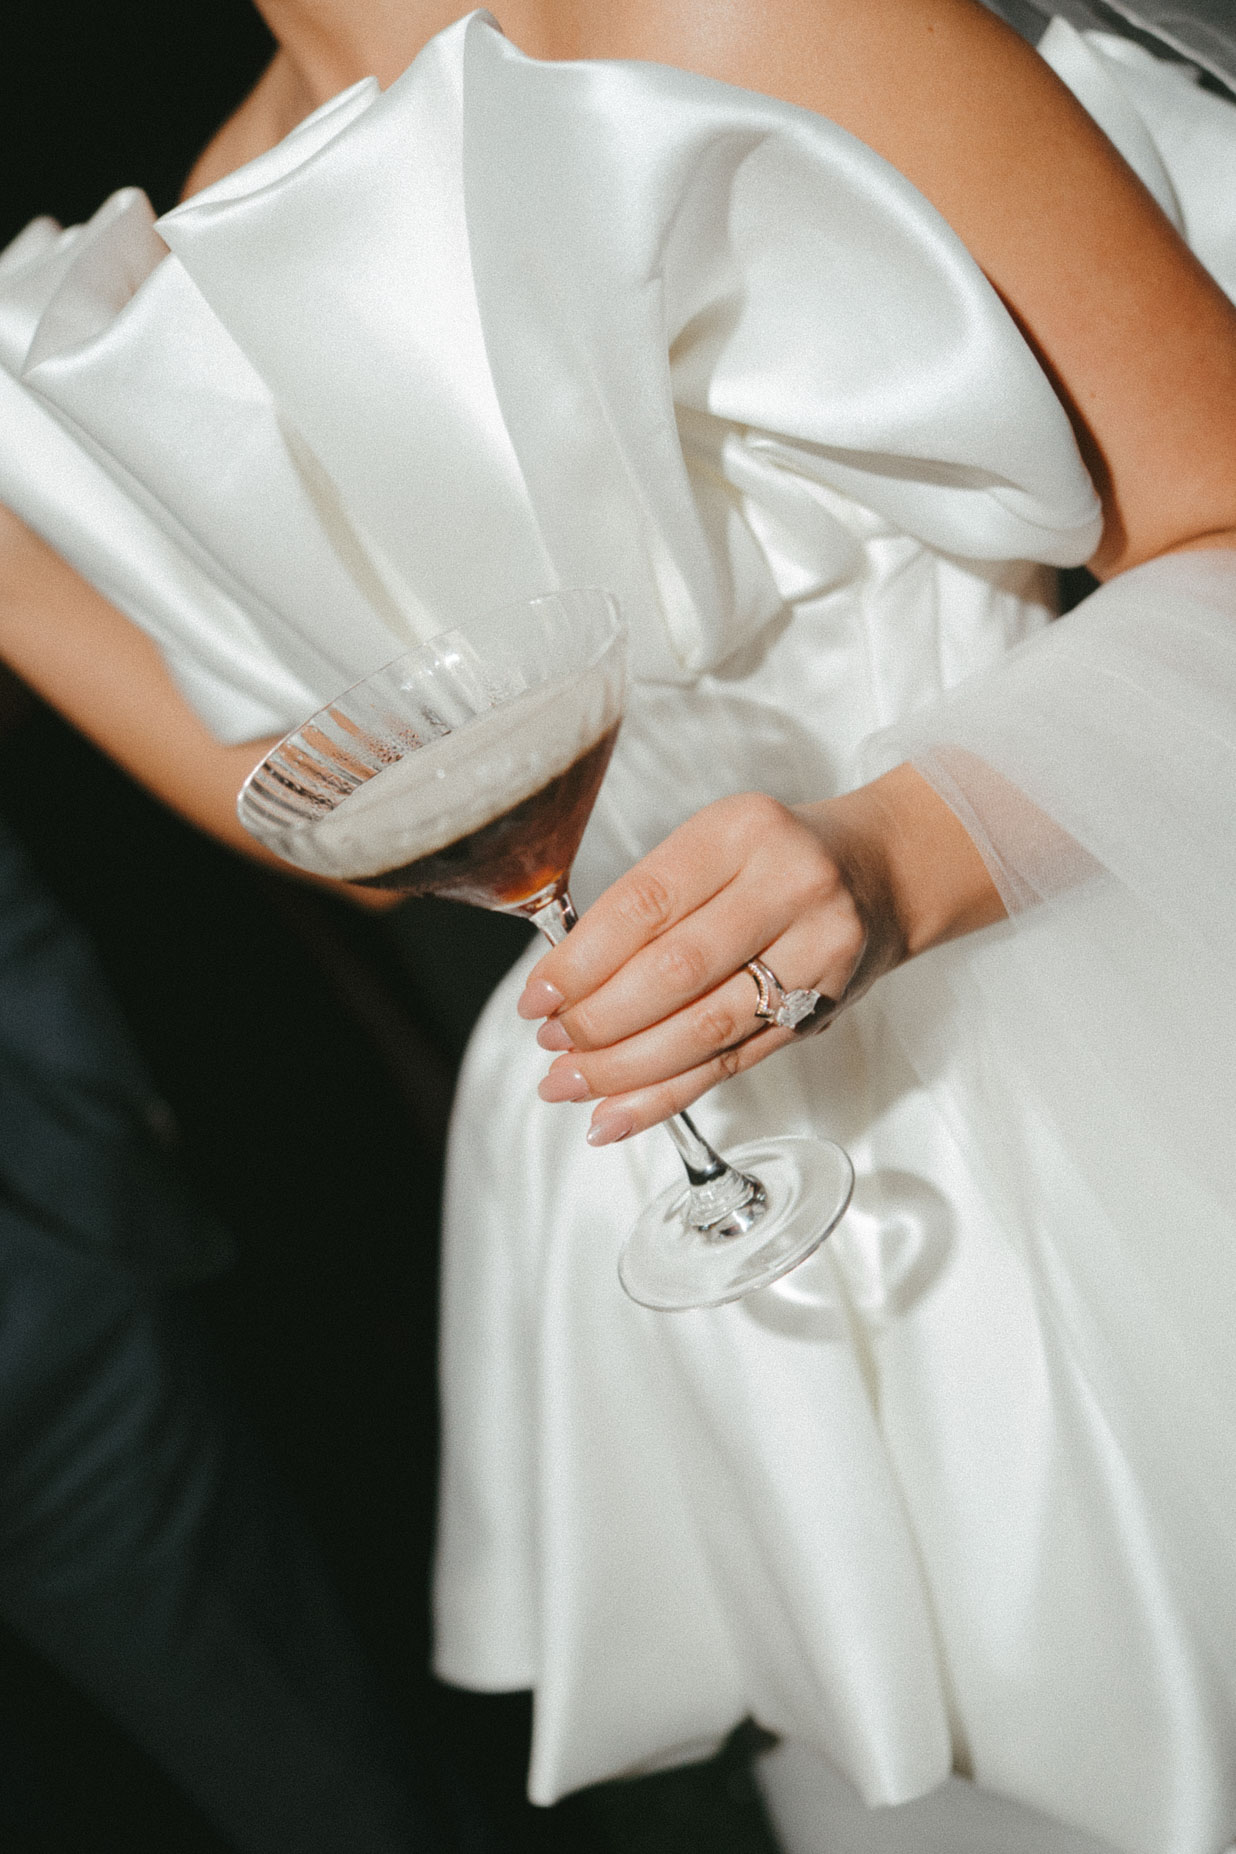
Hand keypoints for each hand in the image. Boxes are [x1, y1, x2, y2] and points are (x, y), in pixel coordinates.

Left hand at [516, 763, 1004, 1144]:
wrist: (884, 872)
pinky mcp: (822, 1010)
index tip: (538, 997)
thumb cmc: (775, 858)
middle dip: (599, 1021)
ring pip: (705, 1027)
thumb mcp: (713, 846)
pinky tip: (618, 1114)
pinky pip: (733, 1063)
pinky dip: (668, 1095)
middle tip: (552, 1046)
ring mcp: (816, 953)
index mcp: (742, 832)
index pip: (645, 904)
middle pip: (676, 971)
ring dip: (626, 1069)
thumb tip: (561, 987)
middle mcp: (789, 887)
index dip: (581, 961)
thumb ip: (648, 905)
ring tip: (570, 1086)